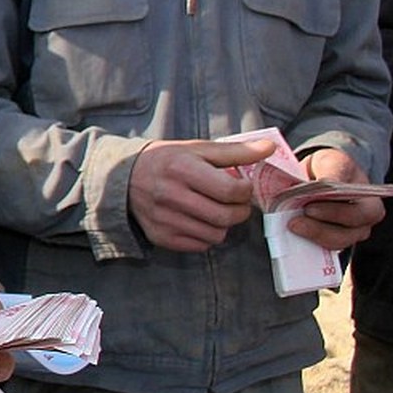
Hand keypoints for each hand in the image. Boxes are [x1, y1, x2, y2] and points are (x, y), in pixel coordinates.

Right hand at [129, 139, 273, 251]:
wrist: (121, 178)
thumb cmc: (166, 160)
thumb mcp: (197, 149)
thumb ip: (235, 151)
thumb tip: (270, 148)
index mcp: (182, 168)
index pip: (231, 190)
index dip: (246, 191)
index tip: (242, 186)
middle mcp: (171, 195)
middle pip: (226, 216)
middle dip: (240, 211)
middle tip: (236, 202)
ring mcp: (164, 219)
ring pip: (216, 234)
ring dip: (223, 224)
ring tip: (215, 209)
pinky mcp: (161, 236)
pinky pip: (200, 245)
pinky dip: (206, 235)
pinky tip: (199, 220)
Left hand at [288, 149, 385, 249]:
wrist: (320, 173)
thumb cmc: (330, 166)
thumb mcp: (332, 162)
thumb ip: (331, 172)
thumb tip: (325, 184)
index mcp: (370, 201)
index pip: (360, 213)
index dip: (335, 213)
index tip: (309, 208)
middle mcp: (364, 222)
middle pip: (348, 234)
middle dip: (319, 229)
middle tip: (294, 222)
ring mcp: (349, 234)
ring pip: (335, 243)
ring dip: (311, 236)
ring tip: (290, 226)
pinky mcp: (331, 240)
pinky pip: (322, 248)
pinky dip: (306, 242)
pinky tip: (289, 235)